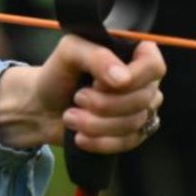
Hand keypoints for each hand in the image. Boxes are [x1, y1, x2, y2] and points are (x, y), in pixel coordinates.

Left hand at [0, 37, 165, 152]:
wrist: (41, 107)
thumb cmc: (57, 74)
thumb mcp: (69, 52)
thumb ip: (96, 56)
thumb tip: (123, 79)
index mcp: (134, 55)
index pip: (154, 66)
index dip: (131, 78)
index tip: (97, 82)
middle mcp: (144, 83)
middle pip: (143, 99)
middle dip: (103, 104)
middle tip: (77, 98)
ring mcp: (141, 110)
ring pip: (134, 123)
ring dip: (96, 124)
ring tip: (70, 117)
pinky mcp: (132, 134)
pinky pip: (128, 143)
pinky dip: (100, 142)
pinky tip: (80, 137)